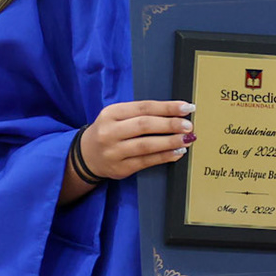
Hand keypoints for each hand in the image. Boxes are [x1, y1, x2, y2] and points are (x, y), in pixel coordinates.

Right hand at [78, 99, 194, 179]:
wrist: (86, 156)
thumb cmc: (110, 131)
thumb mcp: (118, 116)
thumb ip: (142, 113)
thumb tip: (176, 113)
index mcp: (111, 113)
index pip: (144, 107)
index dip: (167, 107)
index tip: (187, 108)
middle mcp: (109, 132)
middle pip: (144, 125)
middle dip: (170, 124)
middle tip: (188, 125)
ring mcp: (113, 152)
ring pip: (146, 145)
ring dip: (170, 142)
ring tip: (187, 139)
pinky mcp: (120, 168)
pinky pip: (146, 162)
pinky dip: (164, 156)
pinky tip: (177, 152)